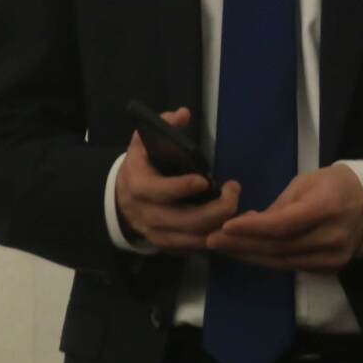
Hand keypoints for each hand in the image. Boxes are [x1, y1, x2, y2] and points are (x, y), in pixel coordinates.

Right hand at [115, 108, 239, 252]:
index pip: (158, 191)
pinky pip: (193, 248)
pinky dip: (214, 239)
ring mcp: (157, 234)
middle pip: (183, 220)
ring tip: (238, 207)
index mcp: (138, 186)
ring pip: (192, 238)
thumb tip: (183, 114)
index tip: (205, 180)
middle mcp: (146, 214)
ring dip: (219, 225)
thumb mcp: (144, 142)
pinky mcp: (168, 245)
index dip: (181, 187)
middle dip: (214, 209)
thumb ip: (163, 126)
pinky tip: (231, 224)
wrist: (123, 198)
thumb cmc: (142, 166)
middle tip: (233, 191)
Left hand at [205, 164, 362, 271]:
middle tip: (212, 241)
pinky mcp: (331, 267)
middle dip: (242, 245)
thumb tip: (249, 224)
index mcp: (326, 207)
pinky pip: (293, 266)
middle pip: (279, 247)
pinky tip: (249, 254)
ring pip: (283, 261)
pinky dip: (269, 260)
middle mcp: (331, 237)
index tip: (224, 227)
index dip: (251, 229)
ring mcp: (333, 256)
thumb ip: (279, 206)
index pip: (283, 224)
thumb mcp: (306, 182)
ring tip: (225, 249)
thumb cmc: (334, 184)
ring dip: (251, 256)